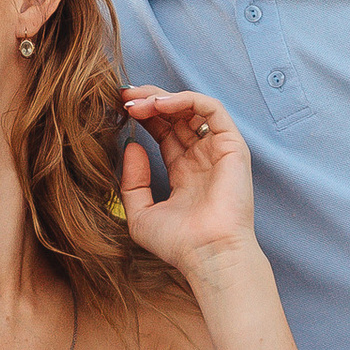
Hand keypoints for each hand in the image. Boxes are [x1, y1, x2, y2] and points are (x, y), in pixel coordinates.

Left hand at [117, 86, 258, 280]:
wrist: (207, 254)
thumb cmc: (179, 244)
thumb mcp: (141, 214)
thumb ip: (132, 182)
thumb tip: (131, 146)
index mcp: (184, 172)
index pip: (164, 131)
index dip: (143, 116)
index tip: (117, 107)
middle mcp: (203, 158)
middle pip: (176, 115)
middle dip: (149, 100)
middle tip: (123, 95)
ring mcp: (218, 150)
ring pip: (192, 107)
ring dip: (162, 97)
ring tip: (137, 101)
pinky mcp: (232, 145)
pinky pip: (211, 109)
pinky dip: (185, 100)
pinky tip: (159, 104)